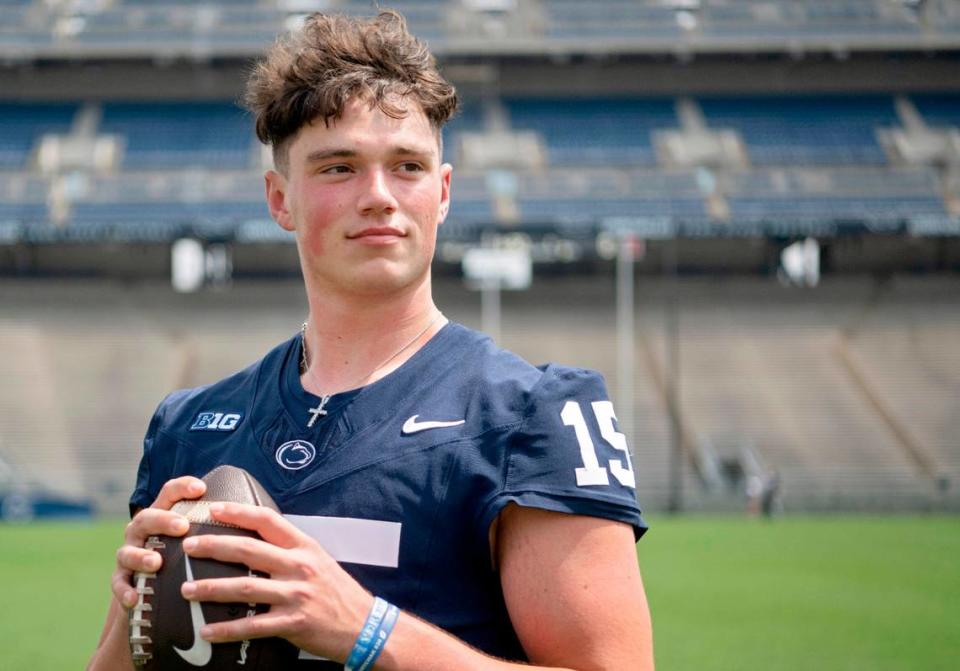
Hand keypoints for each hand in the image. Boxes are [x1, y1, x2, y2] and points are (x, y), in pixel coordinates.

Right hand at [111, 476, 205, 608]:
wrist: (154, 598)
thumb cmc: (184, 561)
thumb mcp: (198, 541)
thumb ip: (217, 529)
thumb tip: (258, 517)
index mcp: (163, 515)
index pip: (169, 494)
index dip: (183, 487)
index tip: (201, 488)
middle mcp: (142, 532)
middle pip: (146, 517)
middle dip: (163, 520)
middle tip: (183, 526)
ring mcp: (129, 555)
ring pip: (127, 550)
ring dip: (140, 555)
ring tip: (155, 562)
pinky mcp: (121, 580)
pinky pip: (118, 584)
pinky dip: (125, 590)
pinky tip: (135, 598)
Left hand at [177, 502, 374, 662]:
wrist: (365, 625)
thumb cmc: (338, 592)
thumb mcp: (319, 560)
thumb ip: (290, 551)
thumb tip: (256, 541)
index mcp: (305, 547)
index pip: (268, 521)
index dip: (239, 512)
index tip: (213, 508)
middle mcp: (300, 566)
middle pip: (249, 550)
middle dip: (214, 545)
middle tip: (188, 546)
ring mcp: (296, 595)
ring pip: (246, 587)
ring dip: (211, 588)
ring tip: (186, 590)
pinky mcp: (294, 623)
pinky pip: (253, 625)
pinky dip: (227, 630)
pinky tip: (207, 631)